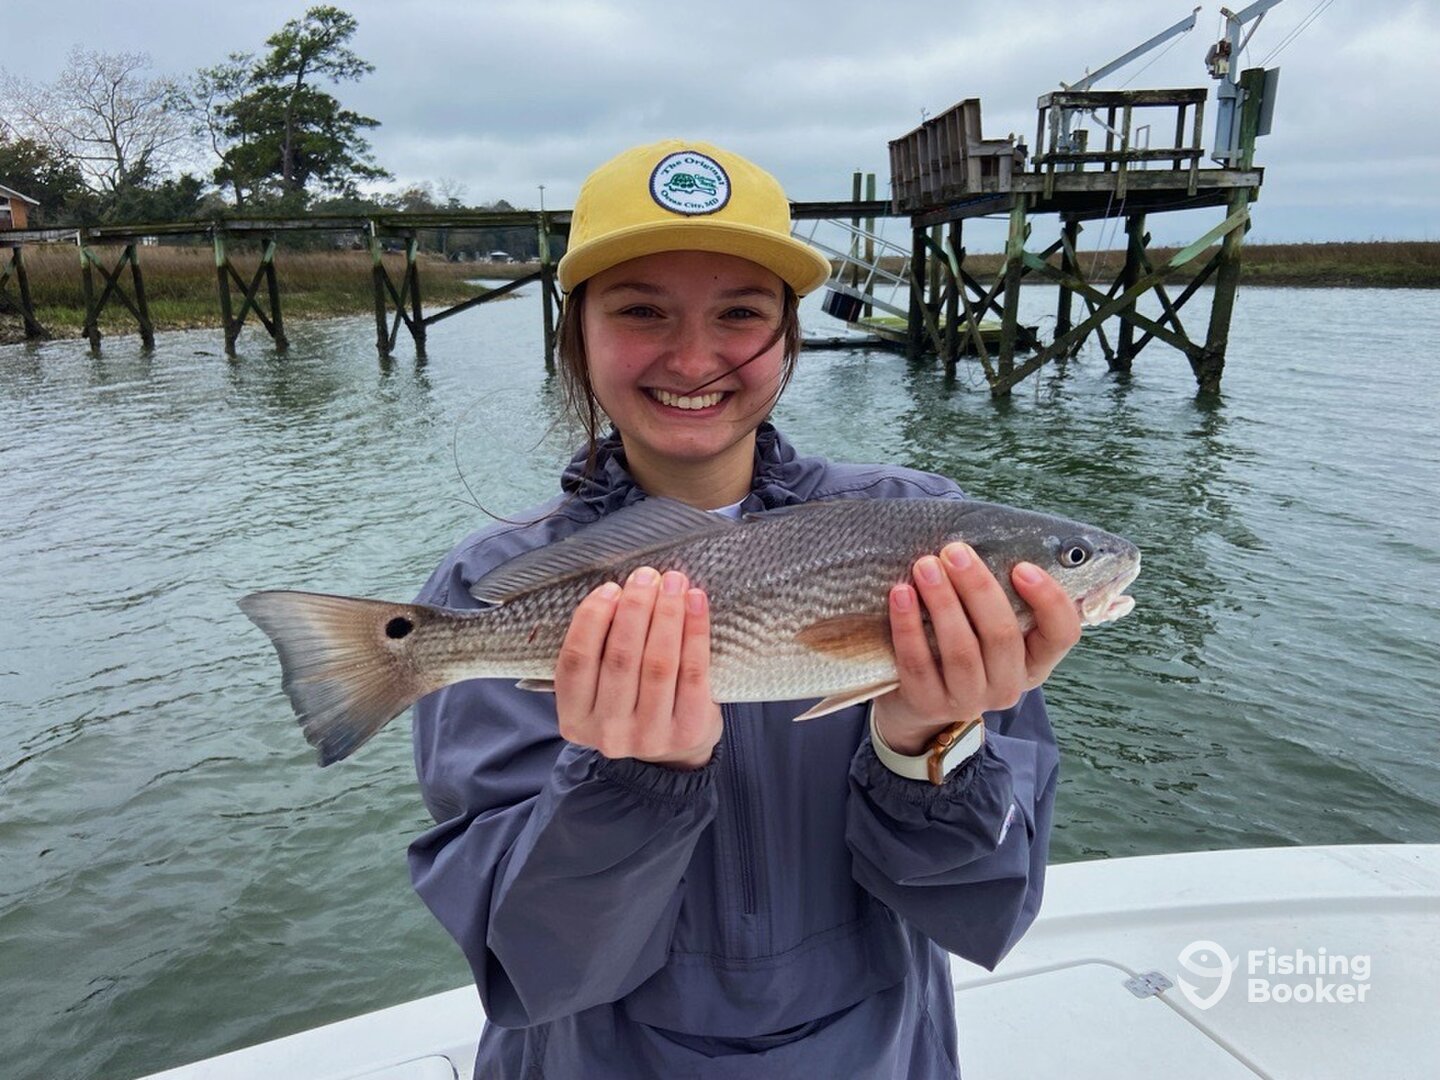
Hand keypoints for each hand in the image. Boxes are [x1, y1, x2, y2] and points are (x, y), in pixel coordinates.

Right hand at [554, 567, 721, 769]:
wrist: (675, 747)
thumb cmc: (632, 699)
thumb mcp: (600, 685)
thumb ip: (599, 648)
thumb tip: (621, 590)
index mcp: (575, 718)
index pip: (576, 661)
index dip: (592, 619)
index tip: (611, 588)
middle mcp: (608, 733)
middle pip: (620, 658)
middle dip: (635, 609)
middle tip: (647, 576)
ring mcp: (649, 736)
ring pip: (657, 663)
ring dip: (666, 614)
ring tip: (673, 582)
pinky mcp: (688, 730)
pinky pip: (693, 672)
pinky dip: (695, 631)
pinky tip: (696, 603)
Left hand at [873, 542, 1081, 754]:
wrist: (918, 702)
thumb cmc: (961, 645)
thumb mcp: (987, 627)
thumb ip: (996, 595)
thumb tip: (982, 540)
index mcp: (1034, 662)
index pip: (1062, 633)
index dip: (1048, 600)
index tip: (1021, 567)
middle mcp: (1008, 686)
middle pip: (1002, 635)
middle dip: (978, 588)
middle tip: (954, 551)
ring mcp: (968, 700)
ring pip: (961, 650)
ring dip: (942, 602)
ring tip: (925, 566)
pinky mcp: (928, 703)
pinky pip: (918, 663)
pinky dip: (908, 625)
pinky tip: (900, 594)